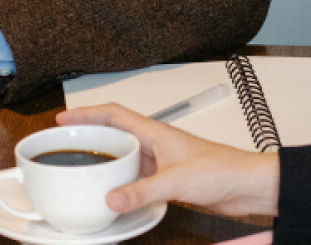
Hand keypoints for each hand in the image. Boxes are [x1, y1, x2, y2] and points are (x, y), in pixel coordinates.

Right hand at [56, 104, 279, 217]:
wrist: (247, 185)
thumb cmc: (223, 169)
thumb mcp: (176, 180)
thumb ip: (142, 191)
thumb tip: (110, 198)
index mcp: (156, 132)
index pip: (114, 114)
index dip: (87, 112)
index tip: (64, 118)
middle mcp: (155, 144)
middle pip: (114, 135)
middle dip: (89, 138)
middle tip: (64, 147)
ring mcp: (161, 163)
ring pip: (123, 159)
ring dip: (104, 164)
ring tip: (80, 172)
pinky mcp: (167, 180)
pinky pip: (135, 180)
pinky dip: (120, 186)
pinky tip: (112, 198)